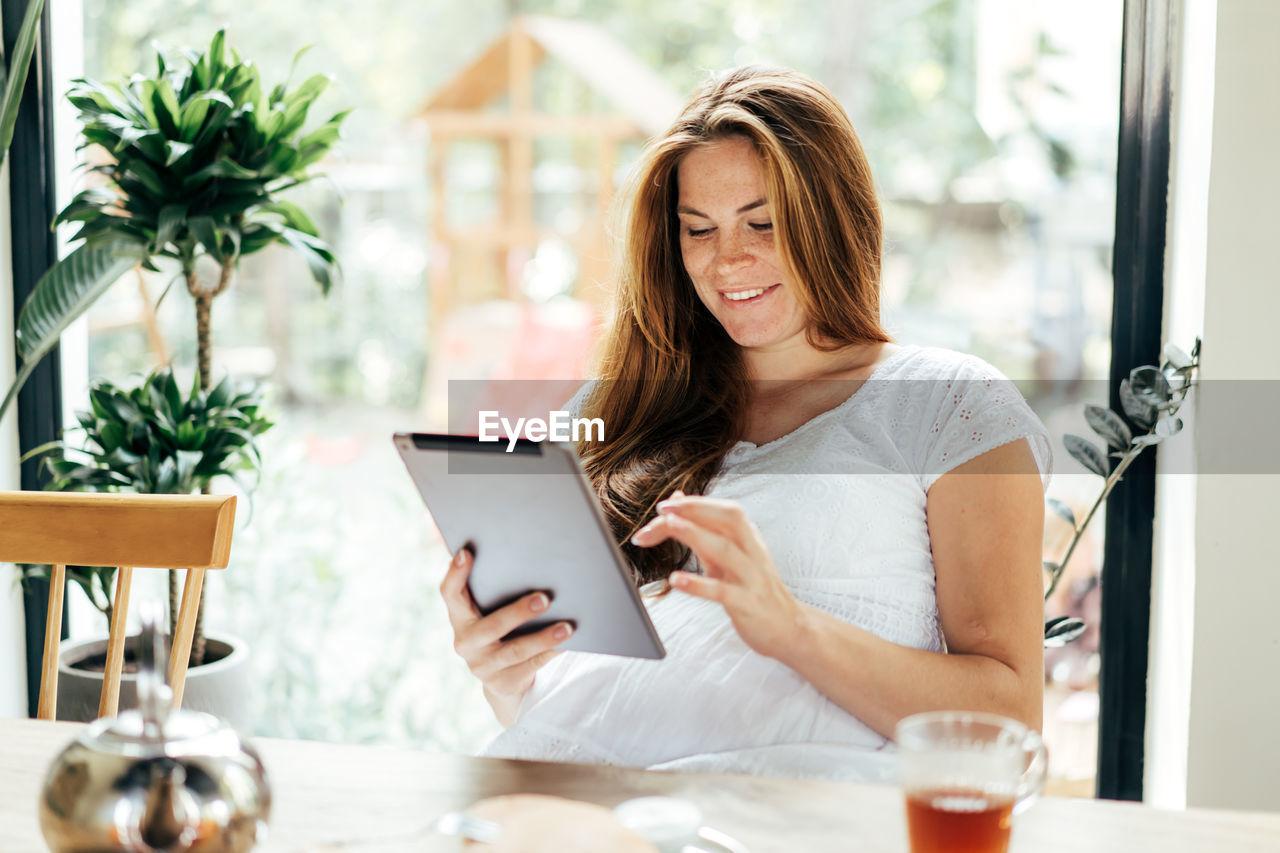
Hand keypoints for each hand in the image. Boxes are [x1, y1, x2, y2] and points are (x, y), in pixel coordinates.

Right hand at [439, 547, 573, 725]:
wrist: (503, 677)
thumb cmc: (500, 629)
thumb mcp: (488, 612)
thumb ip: (490, 587)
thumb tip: (513, 553)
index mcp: (459, 618)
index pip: (450, 593)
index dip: (455, 574)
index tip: (466, 553)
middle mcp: (466, 643)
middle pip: (491, 627)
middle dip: (518, 613)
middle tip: (545, 599)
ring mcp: (483, 666)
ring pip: (516, 651)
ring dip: (544, 638)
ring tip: (567, 627)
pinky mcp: (504, 682)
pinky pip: (532, 666)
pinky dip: (551, 653)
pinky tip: (567, 643)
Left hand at [629, 492, 804, 658]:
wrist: (787, 627)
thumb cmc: (753, 589)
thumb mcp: (729, 556)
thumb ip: (704, 529)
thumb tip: (678, 499)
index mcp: (748, 538)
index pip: (722, 511)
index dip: (694, 504)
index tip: (663, 506)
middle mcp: (752, 552)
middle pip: (729, 518)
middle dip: (696, 509)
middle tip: (662, 510)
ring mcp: (752, 577)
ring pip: (726, 550)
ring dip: (696, 534)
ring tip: (669, 525)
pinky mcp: (748, 603)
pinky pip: (722, 591)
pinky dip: (698, 584)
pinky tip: (676, 579)